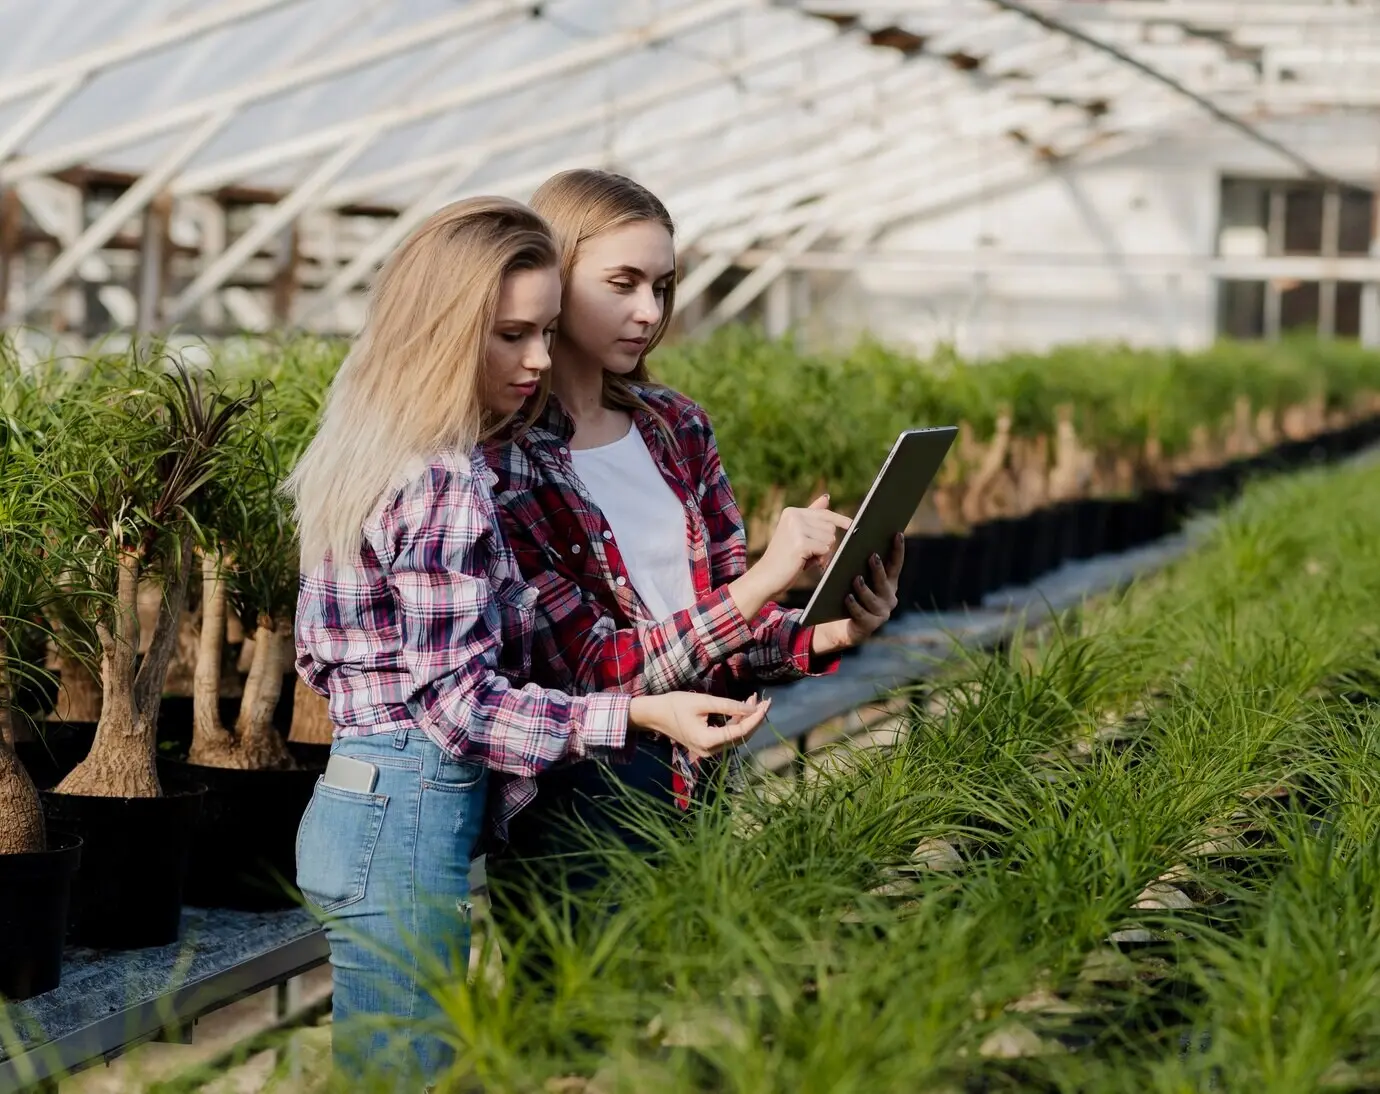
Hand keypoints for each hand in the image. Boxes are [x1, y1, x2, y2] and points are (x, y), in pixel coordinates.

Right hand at [628, 692, 772, 759]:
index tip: (766, 703)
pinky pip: (727, 736)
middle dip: (754, 719)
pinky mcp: (706, 746)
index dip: (756, 717)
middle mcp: (710, 751)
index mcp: (709, 741)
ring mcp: (708, 751)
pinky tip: (741, 708)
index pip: (741, 731)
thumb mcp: (704, 701)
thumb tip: (753, 708)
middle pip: (741, 736)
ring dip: (746, 720)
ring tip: (754, 700)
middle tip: (765, 701)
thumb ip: (729, 706)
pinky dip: (736, 723)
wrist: (654, 715)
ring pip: (735, 737)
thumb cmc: (675, 705)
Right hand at [734, 495, 850, 615]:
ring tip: (805, 558)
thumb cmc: (784, 558)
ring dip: (822, 553)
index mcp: (792, 512)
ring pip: (829, 539)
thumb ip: (812, 516)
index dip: (839, 520)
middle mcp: (794, 516)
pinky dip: (819, 559)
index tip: (851, 524)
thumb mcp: (798, 534)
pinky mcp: (800, 543)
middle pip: (830, 527)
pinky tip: (804, 562)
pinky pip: (824, 550)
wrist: (766, 577)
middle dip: (825, 543)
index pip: (824, 513)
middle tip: (809, 554)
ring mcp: (797, 529)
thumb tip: (826, 497)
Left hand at [811, 533, 903, 653]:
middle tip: (871, 555)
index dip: (898, 549)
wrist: (840, 625)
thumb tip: (856, 538)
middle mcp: (888, 598)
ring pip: (873, 599)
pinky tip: (847, 597)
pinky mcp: (869, 626)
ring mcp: (881, 613)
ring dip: (864, 588)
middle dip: (878, 568)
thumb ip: (858, 562)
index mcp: (888, 583)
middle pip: (885, 581)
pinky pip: (861, 614)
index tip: (897, 533)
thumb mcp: (855, 577)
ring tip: (856, 578)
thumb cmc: (848, 594)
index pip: (895, 564)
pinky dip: (854, 605)